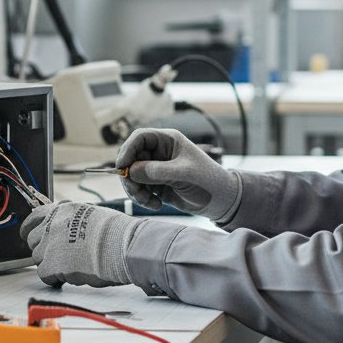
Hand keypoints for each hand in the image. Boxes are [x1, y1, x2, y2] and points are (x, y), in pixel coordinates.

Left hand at [20, 202, 140, 288]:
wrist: (122, 247)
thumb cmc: (115, 233)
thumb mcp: (90, 214)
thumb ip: (71, 220)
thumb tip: (64, 228)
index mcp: (62, 210)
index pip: (34, 217)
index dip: (30, 229)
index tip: (27, 235)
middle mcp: (53, 225)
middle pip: (34, 240)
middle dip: (43, 249)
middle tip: (57, 256)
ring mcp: (51, 244)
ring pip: (38, 258)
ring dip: (49, 263)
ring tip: (68, 267)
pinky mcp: (53, 265)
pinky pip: (44, 274)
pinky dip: (53, 278)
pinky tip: (65, 278)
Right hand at [116, 128, 240, 219]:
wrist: (219, 201)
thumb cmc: (207, 180)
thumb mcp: (183, 174)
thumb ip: (157, 171)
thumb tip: (131, 171)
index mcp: (167, 140)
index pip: (140, 137)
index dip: (128, 149)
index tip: (122, 167)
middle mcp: (159, 152)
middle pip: (131, 158)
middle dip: (130, 176)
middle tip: (135, 191)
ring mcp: (156, 169)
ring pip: (132, 176)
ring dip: (135, 190)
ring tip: (150, 202)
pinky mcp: (155, 184)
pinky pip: (139, 189)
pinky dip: (142, 198)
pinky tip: (156, 204)